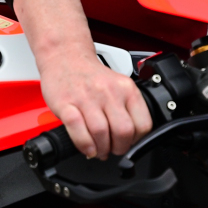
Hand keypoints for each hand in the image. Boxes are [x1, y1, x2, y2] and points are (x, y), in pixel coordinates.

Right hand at [12, 0, 151, 158]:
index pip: (143, 124)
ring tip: (98, 150)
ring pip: (101, 133)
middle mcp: (109, 92)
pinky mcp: (66, 104)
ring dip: (101, 150)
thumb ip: (126, 109)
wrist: (65, 56)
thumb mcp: (118, 86)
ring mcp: (87, 98)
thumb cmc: (90, 76)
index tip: (128, 142)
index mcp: (126, 89)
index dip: (136, 140)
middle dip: (119, 148)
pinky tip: (86, 148)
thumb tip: (131, 139)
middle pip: (123, 132)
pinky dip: (84, 145)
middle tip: (112, 149)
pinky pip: (78, 130)